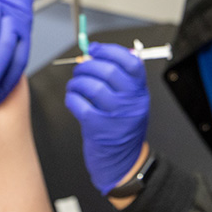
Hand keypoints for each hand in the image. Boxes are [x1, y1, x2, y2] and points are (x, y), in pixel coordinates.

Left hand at [65, 42, 149, 194]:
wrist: (122, 163)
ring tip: (75, 85)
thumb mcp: (130, 102)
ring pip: (92, 86)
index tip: (95, 48)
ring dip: (77, 81)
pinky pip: (79, 104)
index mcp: (139, 93)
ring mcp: (115, 116)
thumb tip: (94, 54)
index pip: (131, 62)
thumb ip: (118, 79)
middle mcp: (130, 103)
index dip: (110, 50)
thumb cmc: (121, 128)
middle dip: (88, 65)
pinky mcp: (97, 128)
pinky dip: (71, 98)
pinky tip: (73, 99)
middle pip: (109, 71)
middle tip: (81, 68)